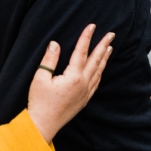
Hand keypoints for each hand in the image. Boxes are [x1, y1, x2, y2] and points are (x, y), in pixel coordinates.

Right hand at [27, 24, 112, 141]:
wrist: (43, 125)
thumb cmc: (39, 102)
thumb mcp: (40, 78)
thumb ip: (49, 60)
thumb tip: (55, 43)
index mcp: (73, 77)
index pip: (81, 52)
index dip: (86, 37)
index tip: (92, 26)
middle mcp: (83, 84)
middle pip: (96, 60)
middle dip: (103, 46)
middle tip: (111, 34)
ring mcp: (85, 92)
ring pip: (99, 71)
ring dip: (104, 58)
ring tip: (109, 48)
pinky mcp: (84, 100)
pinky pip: (96, 82)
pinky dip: (100, 72)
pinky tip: (101, 68)